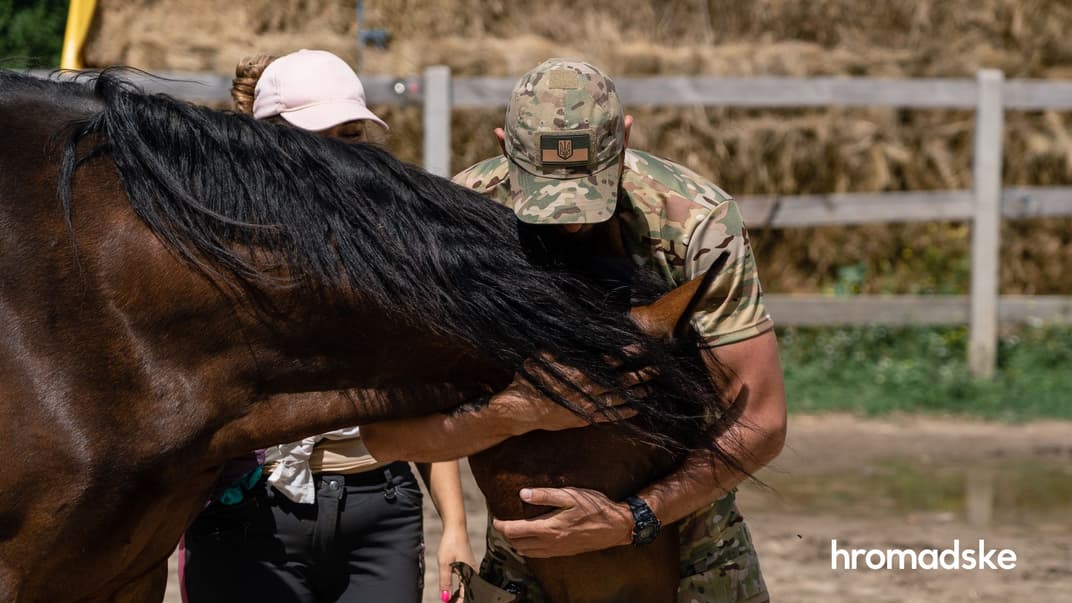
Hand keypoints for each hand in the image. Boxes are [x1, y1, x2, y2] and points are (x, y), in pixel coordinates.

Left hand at [437, 525, 476, 600]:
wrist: (456, 528)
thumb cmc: (451, 543)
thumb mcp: (444, 564)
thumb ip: (445, 582)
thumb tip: (444, 598)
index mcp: (469, 574)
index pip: (466, 595)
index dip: (458, 602)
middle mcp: (474, 573)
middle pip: (469, 592)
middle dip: (459, 600)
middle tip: (447, 602)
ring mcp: (472, 569)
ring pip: (468, 587)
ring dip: (459, 596)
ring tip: (448, 599)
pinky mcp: (469, 565)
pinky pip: (467, 581)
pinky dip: (460, 588)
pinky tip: (453, 591)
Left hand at [492, 487, 632, 557]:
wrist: (616, 526)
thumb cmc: (594, 507)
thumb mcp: (570, 495)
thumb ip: (545, 495)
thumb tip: (522, 493)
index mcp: (549, 528)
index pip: (515, 531)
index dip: (502, 526)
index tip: (496, 519)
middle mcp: (550, 543)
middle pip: (518, 543)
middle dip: (507, 535)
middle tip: (502, 523)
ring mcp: (557, 550)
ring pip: (528, 552)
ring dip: (517, 543)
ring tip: (513, 531)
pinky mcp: (564, 553)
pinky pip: (540, 555)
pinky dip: (529, 549)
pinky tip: (532, 540)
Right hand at [495, 356, 651, 435]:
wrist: (522, 411)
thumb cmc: (530, 380)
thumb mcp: (541, 356)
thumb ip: (558, 346)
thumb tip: (568, 330)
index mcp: (580, 371)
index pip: (609, 360)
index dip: (626, 353)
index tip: (640, 347)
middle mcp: (588, 389)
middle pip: (620, 380)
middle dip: (639, 373)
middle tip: (656, 368)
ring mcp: (589, 405)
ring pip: (619, 398)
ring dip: (636, 392)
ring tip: (652, 387)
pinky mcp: (586, 418)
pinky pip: (610, 415)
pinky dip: (624, 411)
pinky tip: (637, 408)